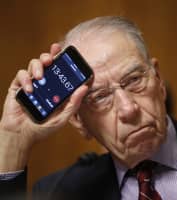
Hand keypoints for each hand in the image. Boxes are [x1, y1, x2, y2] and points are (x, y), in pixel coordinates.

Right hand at [0, 43, 88, 170]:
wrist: (21, 135)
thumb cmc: (42, 128)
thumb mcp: (62, 117)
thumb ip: (73, 104)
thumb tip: (84, 88)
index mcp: (56, 89)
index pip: (60, 71)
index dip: (63, 59)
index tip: (66, 52)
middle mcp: (45, 84)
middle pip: (46, 63)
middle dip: (49, 57)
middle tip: (51, 60)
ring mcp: (32, 84)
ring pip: (34, 64)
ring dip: (38, 67)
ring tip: (40, 77)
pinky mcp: (19, 86)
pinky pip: (21, 74)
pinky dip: (25, 79)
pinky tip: (29, 89)